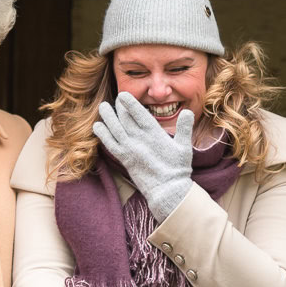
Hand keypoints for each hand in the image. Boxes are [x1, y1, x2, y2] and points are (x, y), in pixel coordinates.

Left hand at [92, 91, 193, 221]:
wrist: (167, 191)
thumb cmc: (178, 169)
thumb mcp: (185, 147)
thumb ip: (185, 128)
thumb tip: (187, 111)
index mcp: (154, 134)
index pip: (139, 114)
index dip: (130, 103)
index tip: (123, 95)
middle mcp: (139, 140)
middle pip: (125, 118)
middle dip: (119, 107)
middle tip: (116, 100)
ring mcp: (130, 150)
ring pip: (115, 129)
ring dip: (108, 117)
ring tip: (103, 107)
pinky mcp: (124, 160)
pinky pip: (110, 144)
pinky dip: (103, 134)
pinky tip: (98, 126)